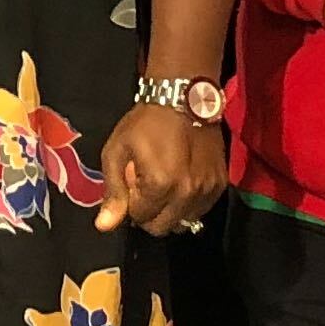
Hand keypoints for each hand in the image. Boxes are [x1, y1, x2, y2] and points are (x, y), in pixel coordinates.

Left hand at [95, 101, 225, 235]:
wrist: (184, 98)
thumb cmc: (145, 123)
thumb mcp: (117, 151)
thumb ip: (113, 191)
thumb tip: (104, 226)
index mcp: (160, 184)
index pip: (140, 218)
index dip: (130, 204)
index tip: (132, 183)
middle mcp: (187, 193)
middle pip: (163, 227)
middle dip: (149, 214)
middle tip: (145, 188)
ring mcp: (207, 190)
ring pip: (184, 222)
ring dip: (170, 211)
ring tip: (164, 185)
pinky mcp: (220, 184)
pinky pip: (201, 210)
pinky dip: (188, 204)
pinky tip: (181, 183)